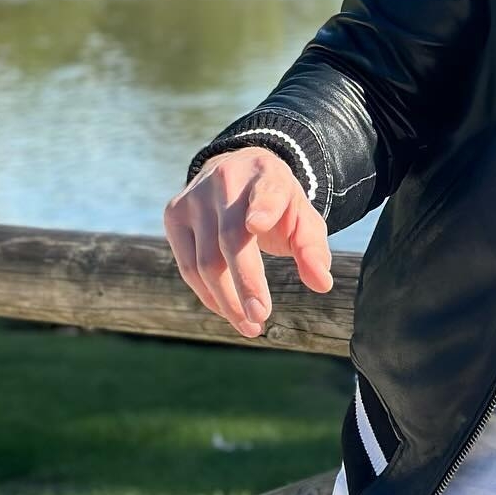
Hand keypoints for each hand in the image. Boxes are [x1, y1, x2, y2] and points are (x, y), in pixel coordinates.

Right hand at [163, 147, 333, 338]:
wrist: (238, 169)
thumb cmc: (277, 202)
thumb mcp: (302, 216)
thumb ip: (312, 248)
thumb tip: (322, 284)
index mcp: (267, 174)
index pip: (266, 192)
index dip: (262, 208)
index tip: (256, 224)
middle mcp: (227, 179)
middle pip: (231, 239)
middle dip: (245, 282)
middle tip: (260, 317)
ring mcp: (195, 196)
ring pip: (205, 260)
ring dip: (226, 300)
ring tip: (249, 325)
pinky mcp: (173, 213)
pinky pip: (188, 266)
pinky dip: (208, 294)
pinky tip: (227, 309)